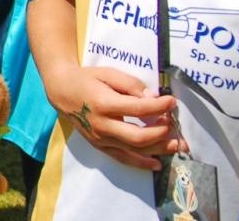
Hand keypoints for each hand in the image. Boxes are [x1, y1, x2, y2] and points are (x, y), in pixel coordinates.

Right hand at [48, 64, 178, 169]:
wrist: (62, 91)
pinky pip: (123, 158)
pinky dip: (141, 163)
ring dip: (159, 149)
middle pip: (138, 136)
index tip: (172, 101)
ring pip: (134, 150)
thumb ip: (131, 84)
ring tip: (176, 144)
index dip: (160, 106)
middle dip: (162, 132)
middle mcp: (101, 125)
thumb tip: (153, 98)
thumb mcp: (108, 74)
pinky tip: (157, 163)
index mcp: (103, 103)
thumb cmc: (87, 79)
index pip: (138, 108)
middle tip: (172, 123)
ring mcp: (100, 139)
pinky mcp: (100, 146)